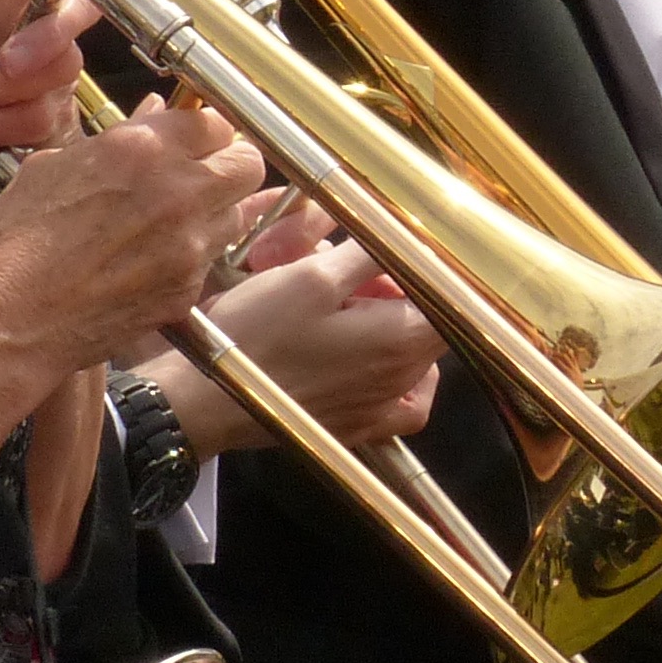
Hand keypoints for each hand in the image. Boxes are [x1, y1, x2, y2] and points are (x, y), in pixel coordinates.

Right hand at [0, 102, 267, 454]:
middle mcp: (177, 192)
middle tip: (204, 174)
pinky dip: (196, 255)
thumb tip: (150, 117)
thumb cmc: (15, 244)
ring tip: (179, 219)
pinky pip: (212, 260)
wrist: (8, 322)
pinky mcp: (188, 290)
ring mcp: (189, 246)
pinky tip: (158, 259)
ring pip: (239, 214)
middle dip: (229, 164)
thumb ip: (113, 141)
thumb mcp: (52, 167)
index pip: (214, 122)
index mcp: (140, 150)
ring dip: (217, 210)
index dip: (204, 132)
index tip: (193, 141)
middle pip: (247, 164)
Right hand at [151, 232, 441, 454]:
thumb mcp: (312, 276)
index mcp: (404, 338)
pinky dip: (397, 377)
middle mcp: (404, 379)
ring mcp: (383, 409)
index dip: (430, 265)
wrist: (209, 402)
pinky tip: (367, 359)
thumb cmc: (257, 336)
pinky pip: (401, 402)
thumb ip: (369, 253)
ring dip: (392, 326)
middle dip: (403, 291)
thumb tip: (406, 233)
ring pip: (414, 357)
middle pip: (433, 324)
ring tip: (347, 310)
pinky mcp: (359, 429)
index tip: (398, 248)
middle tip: (354, 273)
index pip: (453, 295)